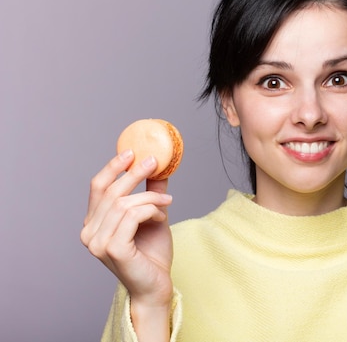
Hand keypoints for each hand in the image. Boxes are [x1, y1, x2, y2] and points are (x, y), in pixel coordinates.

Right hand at [80, 150, 173, 307]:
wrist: (156, 286)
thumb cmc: (152, 254)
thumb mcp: (152, 216)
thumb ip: (150, 193)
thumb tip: (157, 166)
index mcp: (93, 224)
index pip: (97, 188)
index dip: (113, 167)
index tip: (131, 152)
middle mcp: (89, 233)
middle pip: (111, 192)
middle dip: (134, 174)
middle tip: (153, 162)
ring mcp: (98, 243)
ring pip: (124, 203)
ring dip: (150, 198)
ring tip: (167, 203)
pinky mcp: (113, 249)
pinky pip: (132, 216)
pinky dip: (150, 210)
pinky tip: (161, 216)